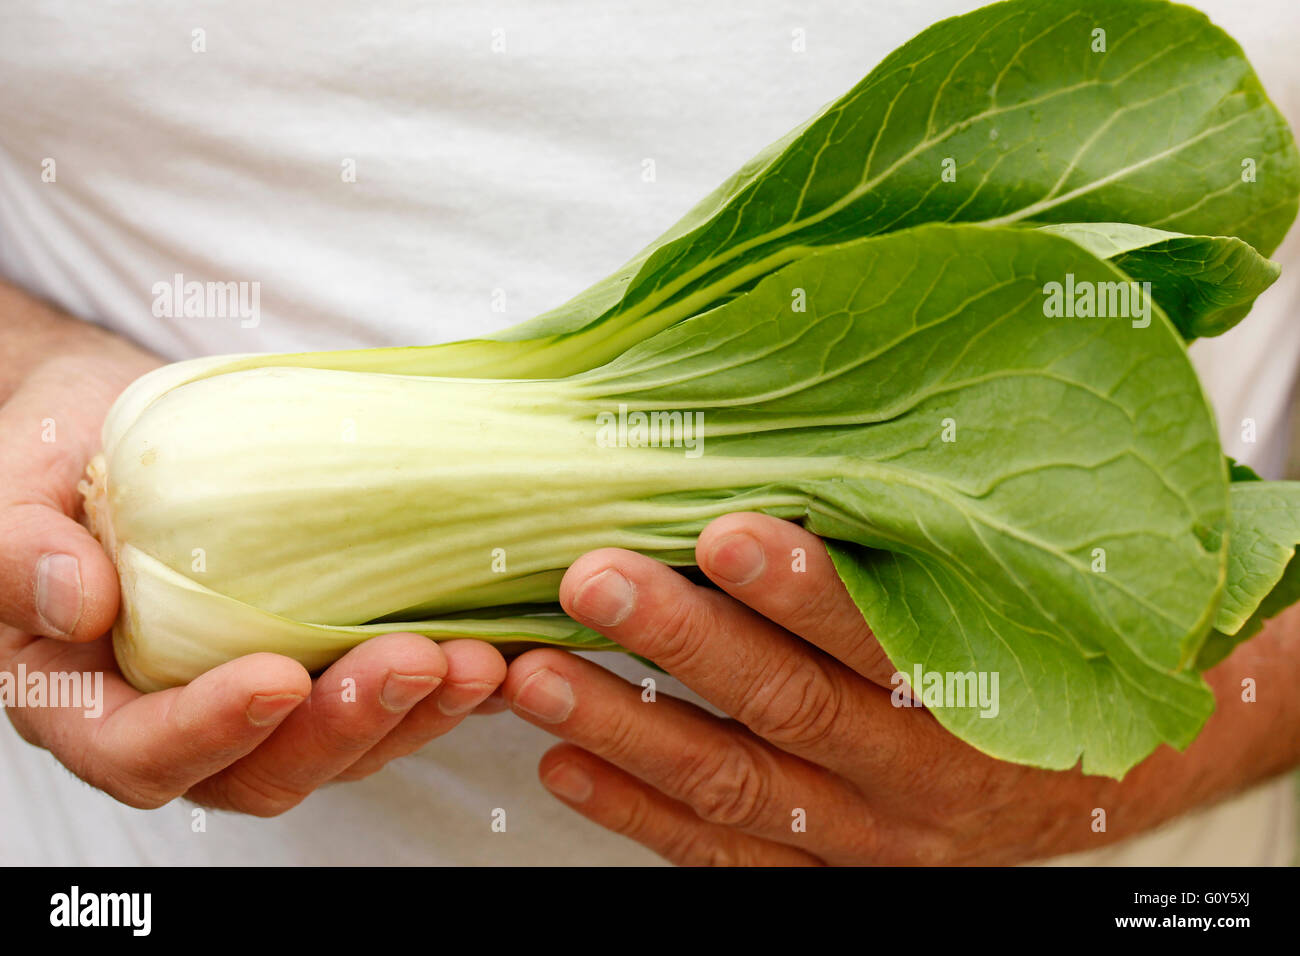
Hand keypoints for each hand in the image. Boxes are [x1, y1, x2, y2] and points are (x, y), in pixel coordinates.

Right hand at [1, 352, 505, 813]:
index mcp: (83, 699)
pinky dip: (441, 687)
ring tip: (478, 660)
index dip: (207, 731)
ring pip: (337, 747)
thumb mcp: (11, 486)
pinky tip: (500, 652)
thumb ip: (20, 552)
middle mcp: (175, 720)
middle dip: (343, 727)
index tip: (276, 679)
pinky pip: (380, 700)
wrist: (113, 426)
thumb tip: (80, 600)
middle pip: (260, 770)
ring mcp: (255, 701)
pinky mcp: (317, 667)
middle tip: (418, 663)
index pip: (139, 751)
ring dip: (413, 714)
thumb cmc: (51, 452)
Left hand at [503, 511, 1293, 864]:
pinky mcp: (822, 878)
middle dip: (687, 644)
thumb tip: (825, 422)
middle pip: (794, 710)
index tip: (722, 529)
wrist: (1084, 792)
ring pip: (738, 789)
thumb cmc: (1032, 665)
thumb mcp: (1013, 600)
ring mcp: (867, 839)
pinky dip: (638, 813)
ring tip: (537, 676)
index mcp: (981, 693)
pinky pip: (722, 860)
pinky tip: (564, 764)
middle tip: (593, 579)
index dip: (805, 592)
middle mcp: (921, 776)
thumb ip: (930, 536)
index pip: (884, 639)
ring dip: (630, 732)